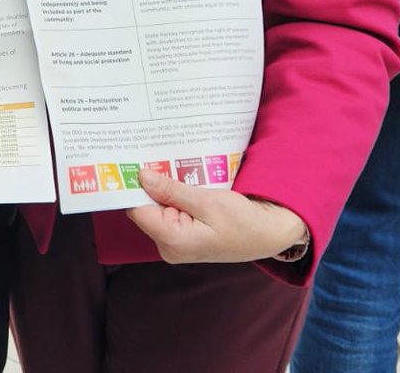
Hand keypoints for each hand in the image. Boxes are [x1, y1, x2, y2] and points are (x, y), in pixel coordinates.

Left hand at [126, 170, 306, 263]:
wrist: (268, 234)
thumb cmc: (243, 222)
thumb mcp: (208, 201)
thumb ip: (172, 190)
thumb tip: (142, 177)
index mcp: (173, 241)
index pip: (137, 209)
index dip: (133, 185)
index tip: (131, 159)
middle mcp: (168, 245)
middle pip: (145, 207)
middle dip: (149, 182)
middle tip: (152, 153)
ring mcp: (175, 241)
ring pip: (156, 206)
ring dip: (162, 185)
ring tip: (167, 161)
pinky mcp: (182, 234)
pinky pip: (168, 209)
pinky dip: (172, 193)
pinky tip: (178, 176)